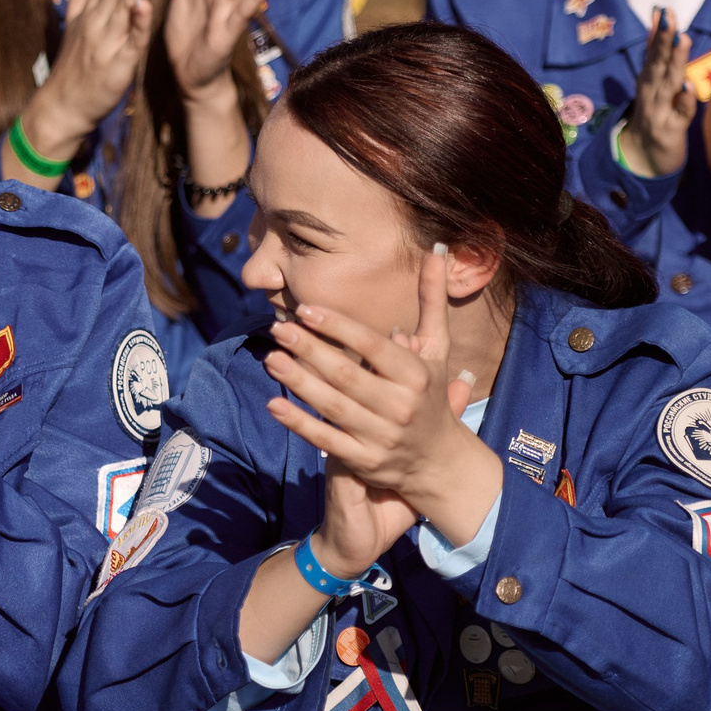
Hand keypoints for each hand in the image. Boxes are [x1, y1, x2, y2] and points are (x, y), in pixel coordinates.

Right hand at [12, 0, 150, 177]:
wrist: (62, 107)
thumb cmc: (74, 61)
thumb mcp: (76, 13)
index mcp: (92, 7)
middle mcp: (98, 19)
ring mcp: (107, 41)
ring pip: (122, 5)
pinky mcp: (118, 65)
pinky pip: (130, 42)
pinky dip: (137, 24)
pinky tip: (143, 5)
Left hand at [260, 244, 496, 547]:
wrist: (439, 460)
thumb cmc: (431, 394)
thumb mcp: (438, 348)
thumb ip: (432, 300)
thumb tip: (437, 248)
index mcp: (415, 375)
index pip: (371, 346)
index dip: (337, 326)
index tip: (305, 309)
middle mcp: (399, 406)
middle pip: (347, 375)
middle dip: (310, 351)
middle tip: (278, 329)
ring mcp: (381, 437)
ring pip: (333, 407)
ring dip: (299, 382)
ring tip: (271, 358)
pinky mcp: (364, 461)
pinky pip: (326, 441)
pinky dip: (299, 424)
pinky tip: (274, 405)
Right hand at [621, 7, 694, 178]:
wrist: (642, 159)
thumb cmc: (653, 115)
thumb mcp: (650, 83)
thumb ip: (654, 53)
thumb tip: (655, 20)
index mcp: (649, 80)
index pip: (652, 52)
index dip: (658, 31)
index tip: (664, 9)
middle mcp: (650, 93)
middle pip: (657, 63)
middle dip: (663, 39)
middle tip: (670, 17)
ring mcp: (658, 112)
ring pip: (667, 84)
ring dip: (674, 62)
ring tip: (682, 40)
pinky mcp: (669, 132)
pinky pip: (678, 116)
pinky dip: (682, 102)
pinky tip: (688, 88)